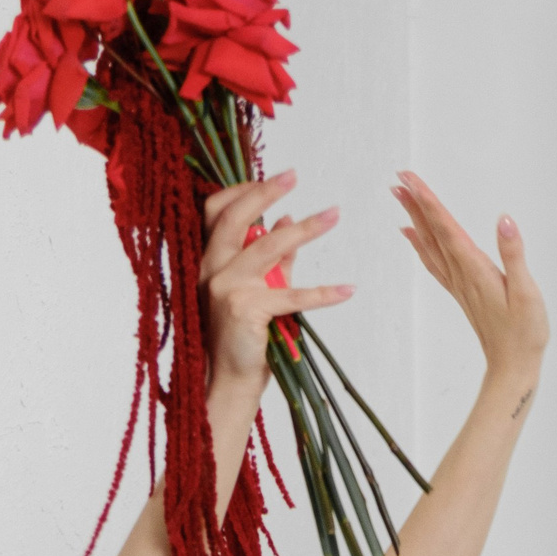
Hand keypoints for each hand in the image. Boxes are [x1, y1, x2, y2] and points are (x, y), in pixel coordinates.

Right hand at [200, 171, 351, 391]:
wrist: (231, 380)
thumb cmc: (244, 336)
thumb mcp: (257, 289)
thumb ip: (272, 257)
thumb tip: (287, 219)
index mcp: (209, 259)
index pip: (216, 211)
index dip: (243, 190)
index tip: (275, 178)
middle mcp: (211, 268)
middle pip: (235, 218)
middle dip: (266, 192)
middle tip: (295, 175)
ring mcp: (226, 288)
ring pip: (268, 248)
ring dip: (305, 229)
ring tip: (333, 214)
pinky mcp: (246, 310)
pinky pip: (292, 295)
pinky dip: (324, 293)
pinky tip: (347, 289)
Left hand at [393, 173, 548, 389]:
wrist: (513, 366)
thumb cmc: (524, 333)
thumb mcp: (526, 292)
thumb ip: (513, 254)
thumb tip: (504, 221)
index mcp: (475, 269)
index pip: (446, 227)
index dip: (428, 201)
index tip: (410, 180)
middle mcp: (462, 274)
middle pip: (433, 232)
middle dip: (416, 203)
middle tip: (399, 179)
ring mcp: (460, 284)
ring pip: (430, 245)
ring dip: (415, 219)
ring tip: (401, 197)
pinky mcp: (463, 291)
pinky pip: (434, 262)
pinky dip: (420, 245)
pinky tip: (412, 236)